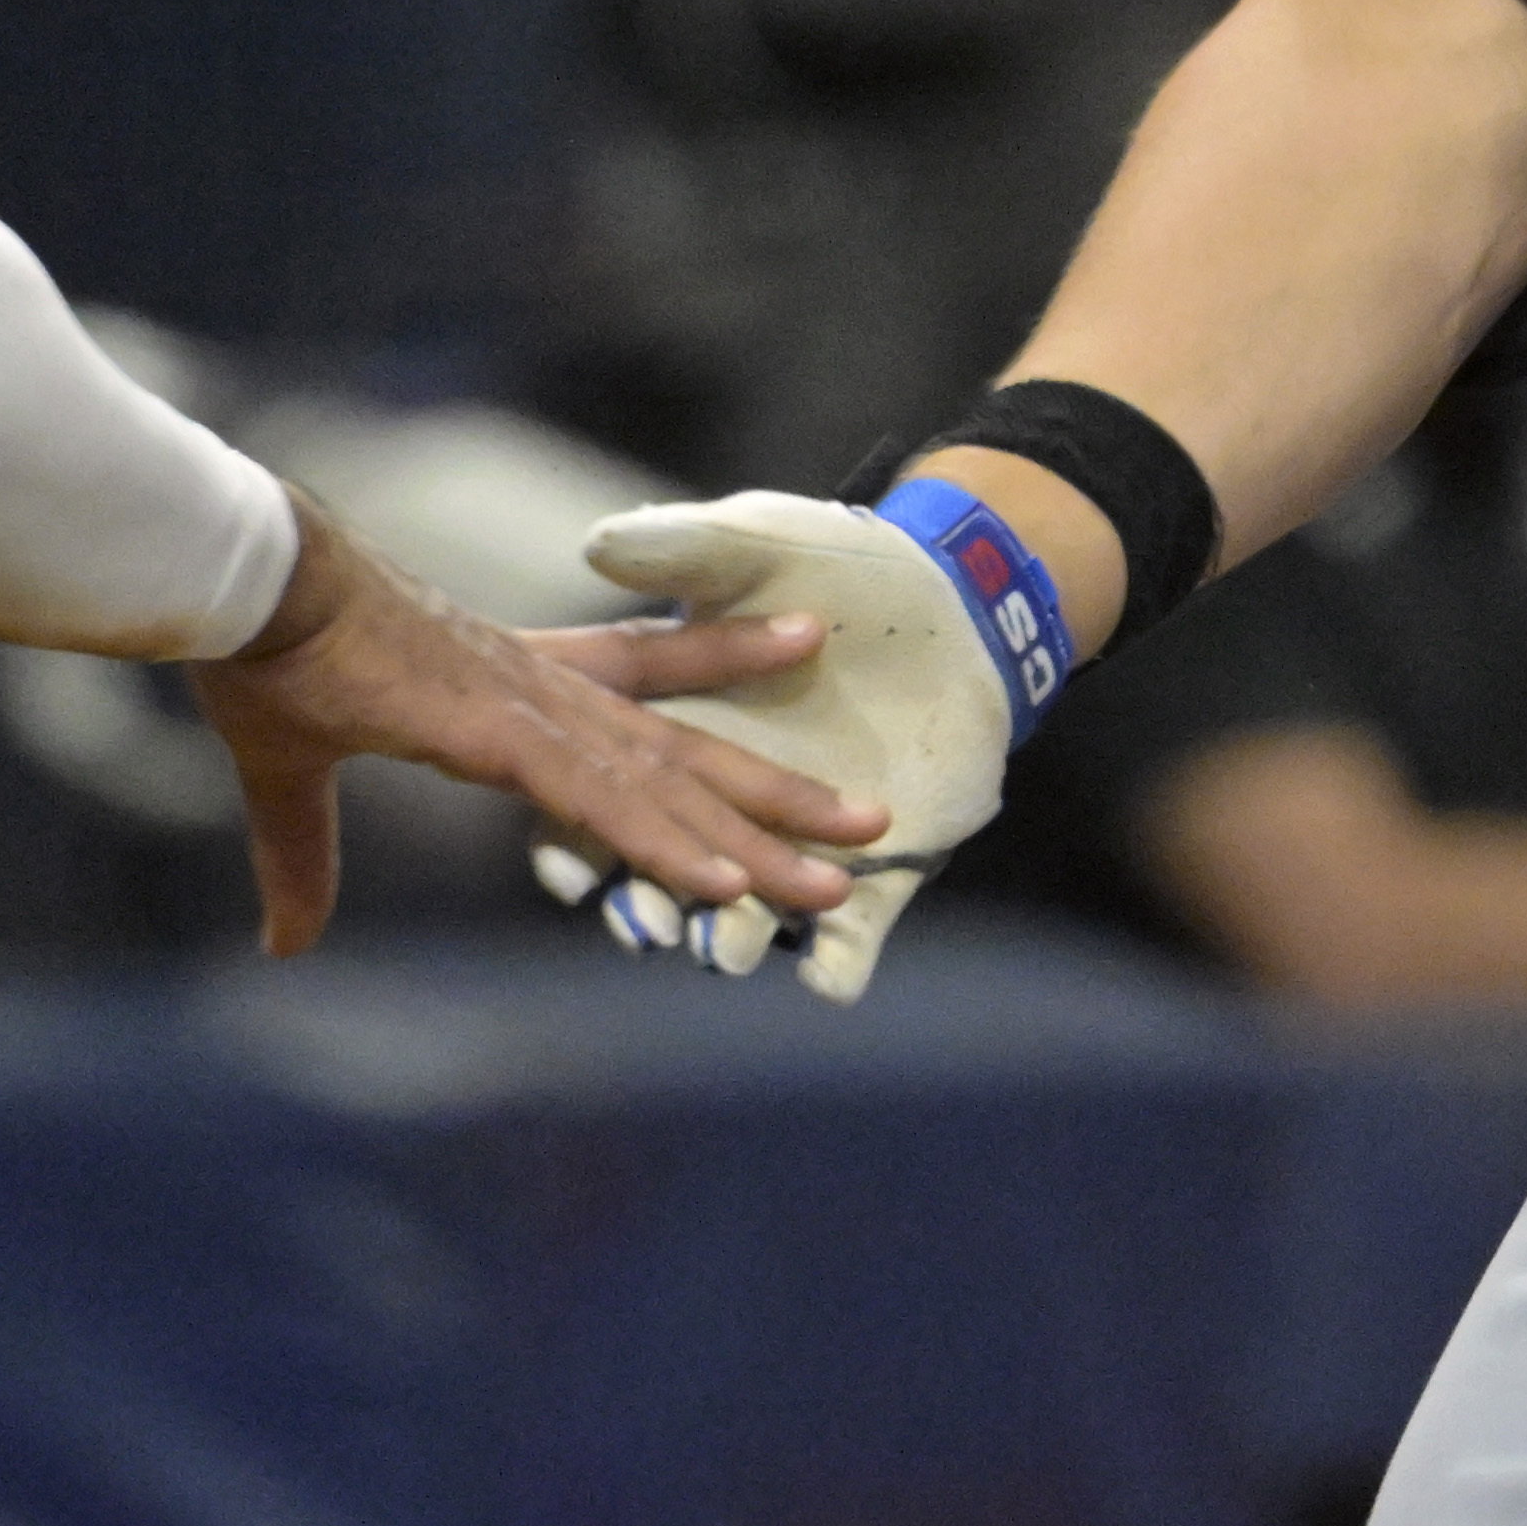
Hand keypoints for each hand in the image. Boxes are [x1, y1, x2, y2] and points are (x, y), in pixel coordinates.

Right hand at [189, 501, 879, 959]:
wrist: (245, 582)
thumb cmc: (265, 654)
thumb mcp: (290, 776)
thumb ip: (305, 861)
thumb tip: (286, 946)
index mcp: (505, 683)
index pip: (639, 669)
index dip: (717, 668)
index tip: (797, 643)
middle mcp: (538, 694)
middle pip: (680, 750)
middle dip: (773, 791)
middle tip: (866, 822)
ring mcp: (527, 712)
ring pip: (665, 784)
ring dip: (756, 834)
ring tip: (844, 871)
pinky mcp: (497, 734)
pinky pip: (601, 801)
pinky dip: (666, 842)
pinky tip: (729, 879)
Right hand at [531, 491, 1034, 1003]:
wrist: (964, 591)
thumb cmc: (839, 558)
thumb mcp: (746, 541)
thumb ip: (676, 548)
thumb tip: (602, 547)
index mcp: (675, 707)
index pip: (616, 760)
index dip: (580, 799)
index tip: (562, 861)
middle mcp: (722, 781)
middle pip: (681, 824)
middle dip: (661, 875)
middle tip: (642, 927)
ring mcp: (788, 826)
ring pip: (750, 879)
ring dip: (732, 922)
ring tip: (723, 958)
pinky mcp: (870, 857)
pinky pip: (854, 922)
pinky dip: (843, 952)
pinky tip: (834, 984)